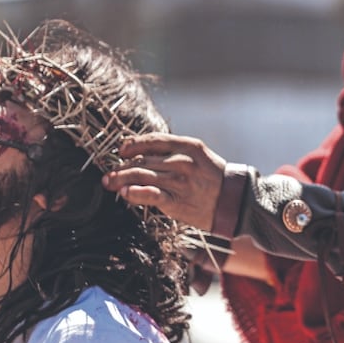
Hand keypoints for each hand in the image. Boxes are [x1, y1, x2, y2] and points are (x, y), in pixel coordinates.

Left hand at [102, 134, 227, 230]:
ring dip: (121, 179)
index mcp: (188, 146)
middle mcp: (182, 161)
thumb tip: (142, 153)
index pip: (153, 140)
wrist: (234, 202)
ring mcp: (179, 181)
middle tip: (108, 174)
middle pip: (143, 160)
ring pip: (142, 176)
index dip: (133, 144)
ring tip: (110, 182)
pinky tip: (124, 193)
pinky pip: (151, 194)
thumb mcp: (198, 156)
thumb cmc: (213, 178)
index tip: (121, 151)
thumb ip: (174, 152)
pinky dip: (136, 193)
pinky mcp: (178, 201)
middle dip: (122, 167)